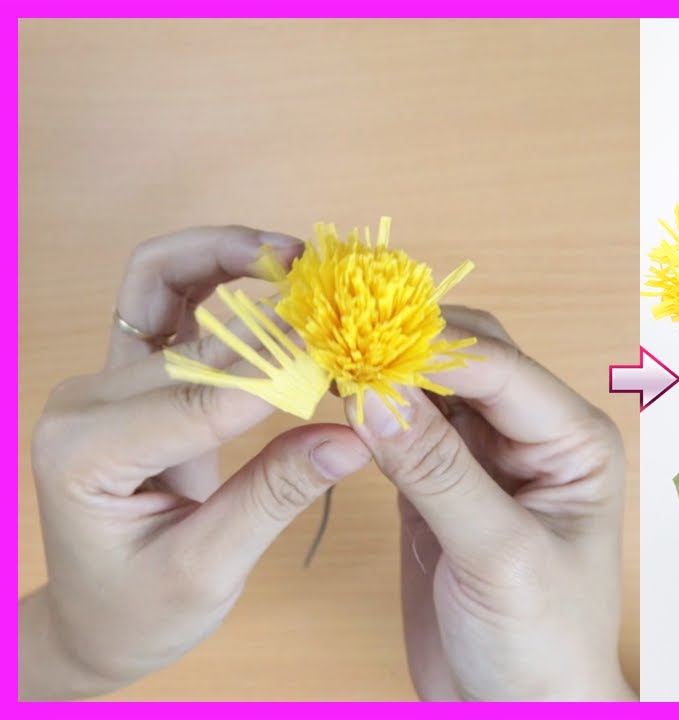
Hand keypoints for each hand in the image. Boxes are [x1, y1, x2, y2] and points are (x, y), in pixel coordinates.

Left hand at [19, 227, 371, 699]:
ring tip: (305, 258)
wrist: (97, 621)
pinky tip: (275, 265)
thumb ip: (274, 495)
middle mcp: (87, 404)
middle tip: (350, 316)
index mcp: (85, 455)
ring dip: (233, 258)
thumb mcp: (208, 569)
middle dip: (275, 324)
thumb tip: (356, 439)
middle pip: (192, 339)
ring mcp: (107, 381)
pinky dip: (221, 271)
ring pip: (168, 285)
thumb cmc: (139, 612)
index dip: (278, 375)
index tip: (345, 356)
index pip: (197, 401)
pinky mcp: (133, 373)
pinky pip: (170, 295)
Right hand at [347, 308, 632, 700]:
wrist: (519, 712)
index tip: (358, 336)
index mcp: (575, 441)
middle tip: (333, 335)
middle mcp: (534, 437)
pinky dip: (371, 410)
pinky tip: (333, 396)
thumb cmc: (542, 646)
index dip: (430, 347)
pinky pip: (405, 428)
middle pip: (469, 358)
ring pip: (432, 385)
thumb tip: (374, 392)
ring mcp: (485, 459)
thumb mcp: (498, 558)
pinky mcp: (440, 486)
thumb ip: (438, 474)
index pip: (500, 369)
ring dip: (384, 369)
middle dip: (406, 343)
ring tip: (323, 353)